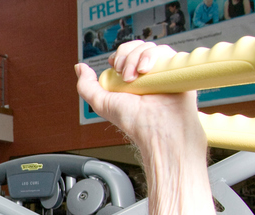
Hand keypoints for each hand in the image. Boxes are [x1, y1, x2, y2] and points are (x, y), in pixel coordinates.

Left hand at [75, 41, 204, 154]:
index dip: (118, 56)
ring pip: (148, 47)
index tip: (117, 69)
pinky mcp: (175, 69)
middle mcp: (145, 73)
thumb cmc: (132, 120)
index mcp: (129, 78)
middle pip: (134, 47)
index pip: (123, 53)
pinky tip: (148, 70)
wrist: (156, 127)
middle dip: (126, 58)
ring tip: (138, 77)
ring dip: (137, 58)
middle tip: (126, 77)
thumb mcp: (100, 103)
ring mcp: (160, 70)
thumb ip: (86, 85)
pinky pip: (165, 51)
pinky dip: (153, 56)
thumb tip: (79, 67)